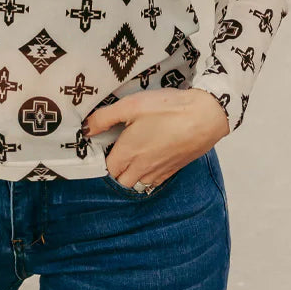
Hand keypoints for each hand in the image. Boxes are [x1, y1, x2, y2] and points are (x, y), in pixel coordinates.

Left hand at [83, 86, 229, 189]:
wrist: (205, 117)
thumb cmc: (167, 109)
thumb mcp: (131, 105)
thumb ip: (104, 118)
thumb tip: (85, 129)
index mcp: (128, 152)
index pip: (107, 168)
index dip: (103, 158)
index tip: (103, 146)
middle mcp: (142, 167)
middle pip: (121, 181)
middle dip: (115, 171)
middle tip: (116, 152)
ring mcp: (159, 171)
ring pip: (138, 184)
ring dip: (131, 175)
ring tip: (132, 157)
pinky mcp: (173, 170)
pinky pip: (154, 182)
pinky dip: (147, 176)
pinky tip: (150, 160)